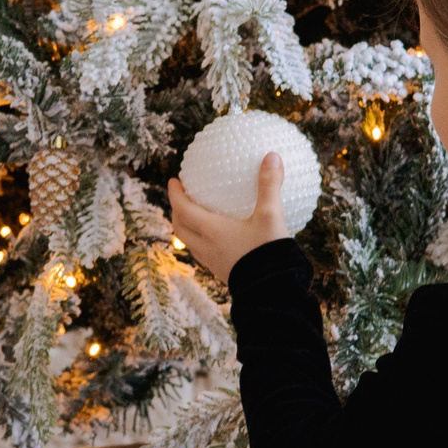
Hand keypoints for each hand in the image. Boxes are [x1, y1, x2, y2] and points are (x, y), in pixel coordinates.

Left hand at [167, 153, 293, 283]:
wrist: (273, 292)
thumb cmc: (269, 253)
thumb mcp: (271, 216)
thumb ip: (269, 186)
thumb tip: (272, 155)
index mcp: (211, 231)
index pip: (183, 210)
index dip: (175, 195)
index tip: (173, 181)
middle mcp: (207, 247)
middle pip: (180, 228)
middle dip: (177, 211)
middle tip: (183, 198)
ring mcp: (214, 263)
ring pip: (190, 242)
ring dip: (188, 227)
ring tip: (197, 215)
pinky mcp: (224, 273)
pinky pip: (205, 253)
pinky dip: (204, 240)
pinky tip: (221, 236)